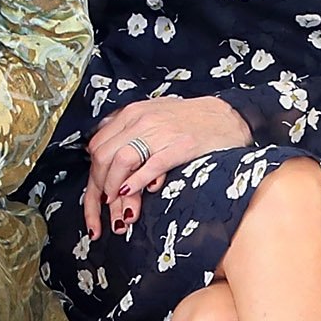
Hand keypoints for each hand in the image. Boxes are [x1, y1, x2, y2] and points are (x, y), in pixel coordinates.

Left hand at [81, 96, 253, 237]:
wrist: (227, 117)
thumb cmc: (189, 122)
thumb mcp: (151, 118)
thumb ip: (127, 133)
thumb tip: (103, 158)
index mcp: (131, 114)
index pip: (96, 145)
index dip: (92, 177)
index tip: (96, 197)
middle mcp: (140, 121)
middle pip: (102, 156)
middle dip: (100, 186)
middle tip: (107, 206)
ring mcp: (159, 133)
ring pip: (120, 161)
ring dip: (114, 188)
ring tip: (118, 206)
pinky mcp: (179, 146)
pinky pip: (150, 166)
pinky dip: (136, 183)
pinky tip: (131, 193)